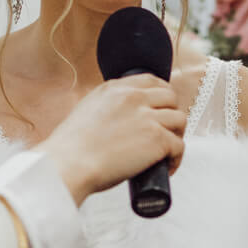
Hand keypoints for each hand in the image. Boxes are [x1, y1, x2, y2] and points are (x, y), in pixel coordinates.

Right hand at [40, 74, 186, 205]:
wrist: (68, 164)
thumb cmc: (70, 149)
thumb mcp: (87, 111)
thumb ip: (106, 107)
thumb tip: (120, 120)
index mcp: (115, 88)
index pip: (151, 81)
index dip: (162, 95)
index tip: (161, 109)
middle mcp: (134, 98)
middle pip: (171, 97)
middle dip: (171, 114)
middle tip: (165, 133)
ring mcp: (147, 117)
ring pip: (179, 120)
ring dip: (176, 135)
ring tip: (166, 152)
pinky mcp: (156, 139)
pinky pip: (179, 146)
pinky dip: (176, 158)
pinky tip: (166, 167)